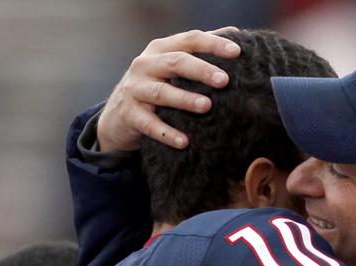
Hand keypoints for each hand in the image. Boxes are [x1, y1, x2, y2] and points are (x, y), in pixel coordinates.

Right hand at [97, 27, 241, 151]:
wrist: (118, 115)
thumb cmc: (156, 84)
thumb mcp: (171, 63)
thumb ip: (199, 49)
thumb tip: (235, 33)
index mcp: (161, 49)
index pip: (189, 40)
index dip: (213, 44)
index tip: (237, 52)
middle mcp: (146, 65)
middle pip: (176, 63)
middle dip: (201, 70)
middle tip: (224, 80)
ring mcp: (135, 89)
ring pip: (162, 93)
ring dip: (185, 99)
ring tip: (207, 106)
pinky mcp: (130, 115)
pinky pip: (150, 124)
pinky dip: (167, 133)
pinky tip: (184, 142)